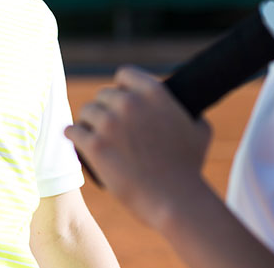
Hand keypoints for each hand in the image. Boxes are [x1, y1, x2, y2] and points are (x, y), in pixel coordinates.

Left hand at [66, 67, 211, 226]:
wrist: (174, 200)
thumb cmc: (188, 168)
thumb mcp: (200, 131)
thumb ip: (190, 113)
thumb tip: (188, 108)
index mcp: (154, 92)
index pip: (125, 74)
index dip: (121, 86)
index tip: (120, 99)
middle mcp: (130, 102)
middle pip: (103, 94)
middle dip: (104, 107)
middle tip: (106, 124)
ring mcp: (110, 123)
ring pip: (86, 111)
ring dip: (88, 121)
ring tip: (90, 132)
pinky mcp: (95, 145)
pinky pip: (73, 131)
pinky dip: (73, 135)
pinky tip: (73, 137)